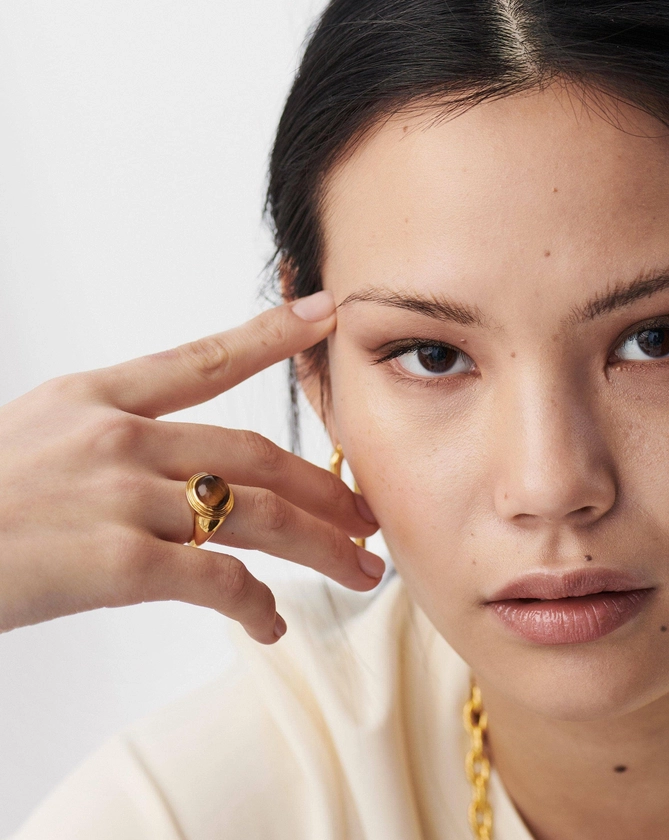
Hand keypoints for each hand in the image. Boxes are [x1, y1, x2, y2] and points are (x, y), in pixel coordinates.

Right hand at [0, 290, 382, 643]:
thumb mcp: (36, 438)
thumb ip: (108, 440)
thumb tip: (173, 465)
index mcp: (97, 398)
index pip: (203, 359)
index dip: (270, 335)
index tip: (323, 314)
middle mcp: (120, 437)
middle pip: (256, 452)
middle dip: (324, 485)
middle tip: (367, 512)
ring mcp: (120, 496)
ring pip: (256, 512)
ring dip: (319, 544)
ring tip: (360, 568)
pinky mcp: (116, 563)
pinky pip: (215, 581)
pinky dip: (254, 605)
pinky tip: (271, 624)